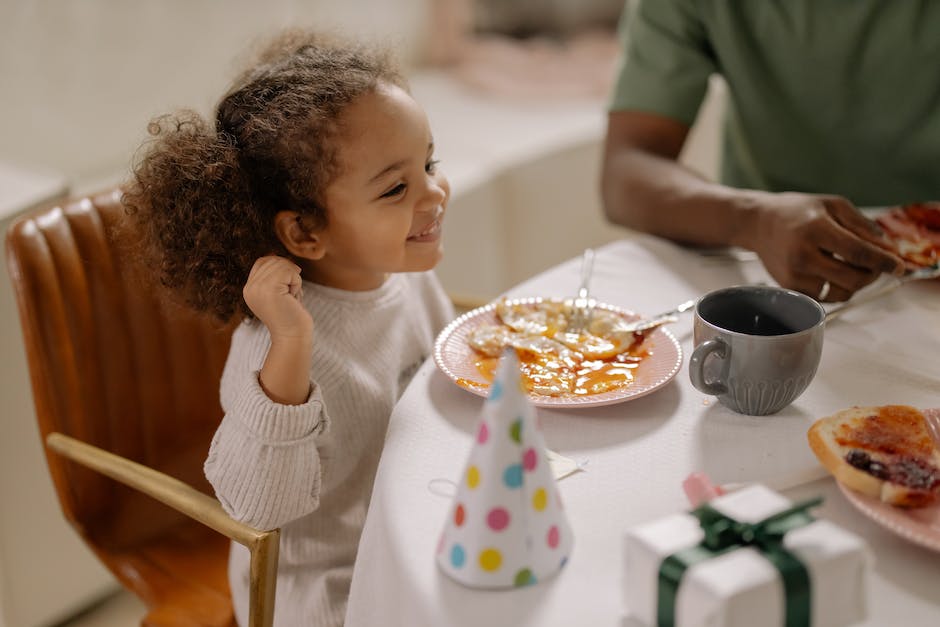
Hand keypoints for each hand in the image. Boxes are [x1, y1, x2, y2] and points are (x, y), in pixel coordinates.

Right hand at [243, 256, 312, 340]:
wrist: (292, 337)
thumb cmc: (291, 316)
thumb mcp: (279, 293)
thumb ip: (276, 277)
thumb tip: (286, 260)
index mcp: (249, 289)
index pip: (262, 261)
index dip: (280, 266)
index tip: (290, 281)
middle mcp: (249, 288)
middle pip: (273, 260)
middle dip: (289, 272)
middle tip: (292, 292)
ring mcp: (257, 288)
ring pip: (281, 264)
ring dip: (294, 278)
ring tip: (292, 296)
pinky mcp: (269, 289)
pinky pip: (289, 272)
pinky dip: (297, 283)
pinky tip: (294, 298)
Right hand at [750, 193, 904, 301]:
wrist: (759, 223)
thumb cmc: (798, 212)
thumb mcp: (832, 205)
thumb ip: (862, 225)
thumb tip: (888, 249)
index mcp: (815, 229)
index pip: (857, 252)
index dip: (883, 261)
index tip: (899, 266)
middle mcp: (802, 255)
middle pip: (852, 278)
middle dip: (873, 275)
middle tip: (877, 265)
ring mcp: (794, 274)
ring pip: (841, 293)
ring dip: (856, 284)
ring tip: (854, 268)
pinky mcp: (789, 287)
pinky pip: (825, 297)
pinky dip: (837, 288)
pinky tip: (834, 273)